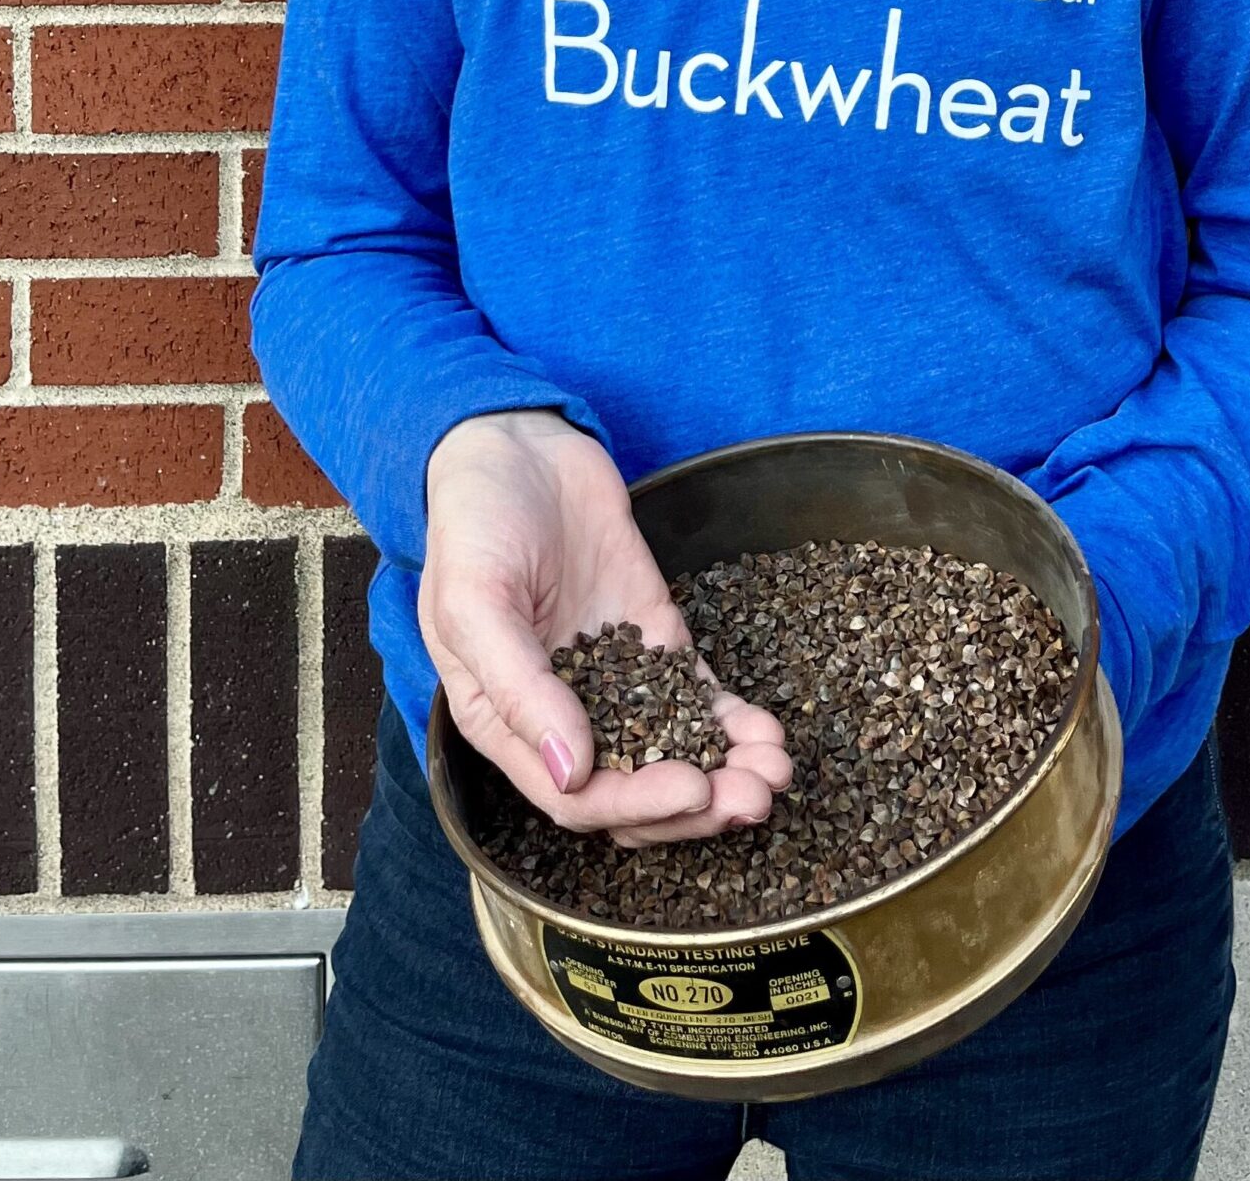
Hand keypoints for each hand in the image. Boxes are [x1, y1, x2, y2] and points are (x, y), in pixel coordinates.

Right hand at [420, 408, 791, 846]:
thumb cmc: (474, 521)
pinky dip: (733, 724)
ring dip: (725, 775)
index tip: (692, 789)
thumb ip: (520, 689)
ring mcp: (616, 677)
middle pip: (636, 790)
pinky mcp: (655, 639)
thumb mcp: (475, 602)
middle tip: (752, 798)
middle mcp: (564, 715)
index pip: (577, 798)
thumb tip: (571, 772)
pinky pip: (698, 697)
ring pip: (674, 752)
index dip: (636, 804)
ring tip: (775, 777)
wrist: (517, 445)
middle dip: (697, 804)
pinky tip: (768, 735)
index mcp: (507, 723)